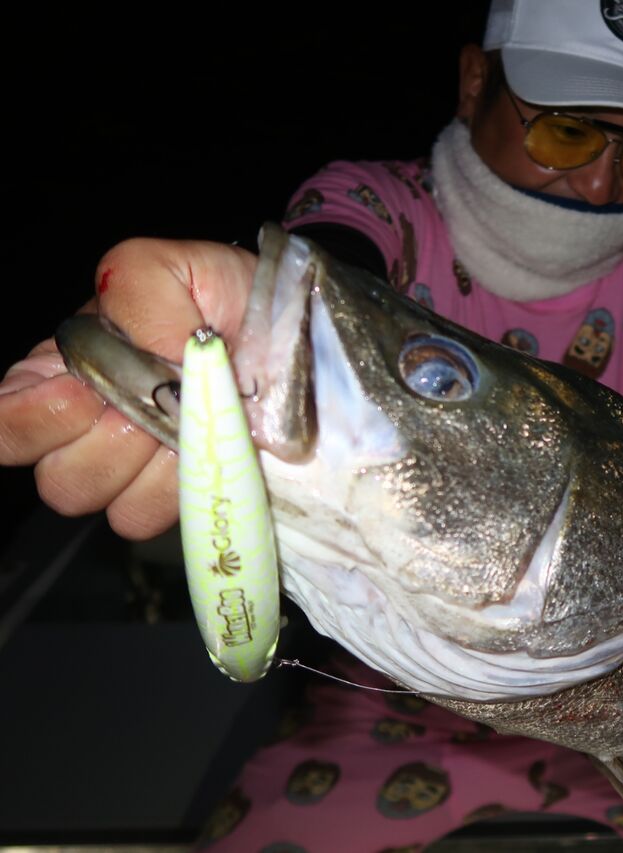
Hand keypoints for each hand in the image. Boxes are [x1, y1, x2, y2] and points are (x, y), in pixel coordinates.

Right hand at [0, 238, 256, 539]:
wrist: (288, 331)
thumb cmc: (216, 295)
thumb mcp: (167, 267)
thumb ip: (136, 291)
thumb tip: (145, 348)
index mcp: (58, 372)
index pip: (6, 424)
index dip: (33, 419)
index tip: (86, 394)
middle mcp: (82, 429)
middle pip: (57, 477)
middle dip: (107, 442)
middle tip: (153, 400)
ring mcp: (129, 470)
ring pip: (100, 499)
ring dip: (146, 463)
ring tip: (184, 418)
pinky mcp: (175, 497)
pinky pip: (149, 515)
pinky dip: (178, 485)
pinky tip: (203, 445)